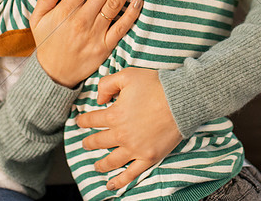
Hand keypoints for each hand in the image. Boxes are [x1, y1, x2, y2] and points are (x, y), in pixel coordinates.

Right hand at [31, 0, 142, 87]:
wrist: (53, 75)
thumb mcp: (37, 19)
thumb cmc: (47, 43)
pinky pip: (121, 28)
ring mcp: (95, 34)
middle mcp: (82, 20)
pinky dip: (131, 14)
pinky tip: (139, 0)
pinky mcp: (105, 47)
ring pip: (114, 5)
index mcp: (66, 11)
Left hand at [76, 67, 182, 190]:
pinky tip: (111, 185)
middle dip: (89, 142)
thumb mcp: (127, 75)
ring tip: (96, 166)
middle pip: (99, 141)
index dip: (83, 120)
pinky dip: (120, 181)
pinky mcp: (148, 157)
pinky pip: (131, 173)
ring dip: (101, 164)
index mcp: (114, 115)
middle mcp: (121, 135)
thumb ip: (107, 84)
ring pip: (111, 161)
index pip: (92, 120)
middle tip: (85, 143)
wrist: (181, 100)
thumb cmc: (155, 85)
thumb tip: (98, 99)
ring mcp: (134, 148)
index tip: (80, 121)